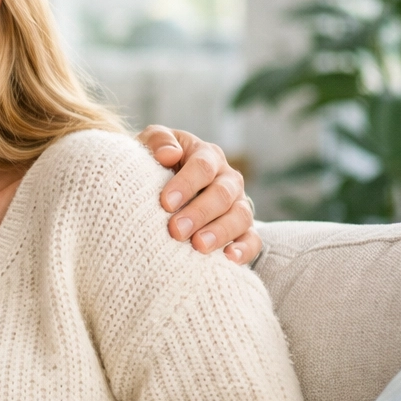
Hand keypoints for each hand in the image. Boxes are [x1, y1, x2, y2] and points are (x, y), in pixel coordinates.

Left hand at [138, 125, 259, 263]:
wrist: (158, 187)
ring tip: (199, 246)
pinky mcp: (243, 229)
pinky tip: (230, 259)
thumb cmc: (153, 164)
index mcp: (206, 155)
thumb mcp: (148, 145)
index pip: (202, 166)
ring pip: (240, 216)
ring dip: (220, 232)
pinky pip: (253, 239)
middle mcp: (226, 178)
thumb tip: (169, 154)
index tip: (166, 203)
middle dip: (199, 213)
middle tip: (176, 231)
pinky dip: (245, 249)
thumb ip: (157, 141)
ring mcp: (238, 204)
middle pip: (222, 194)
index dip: (186, 184)